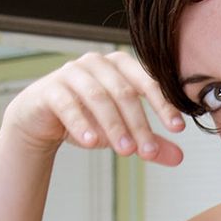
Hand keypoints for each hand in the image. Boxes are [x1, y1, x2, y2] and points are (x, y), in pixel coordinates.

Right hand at [0, 50, 186, 164]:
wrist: (41, 118)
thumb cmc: (88, 117)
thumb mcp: (122, 130)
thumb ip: (150, 141)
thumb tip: (179, 158)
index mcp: (121, 66)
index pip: (149, 82)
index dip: (164, 105)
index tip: (178, 129)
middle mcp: (97, 63)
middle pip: (125, 92)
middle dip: (139, 124)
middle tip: (148, 152)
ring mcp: (72, 72)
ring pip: (99, 97)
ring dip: (114, 126)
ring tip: (126, 152)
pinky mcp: (51, 88)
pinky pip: (68, 104)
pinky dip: (81, 123)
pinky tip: (92, 143)